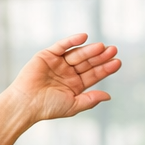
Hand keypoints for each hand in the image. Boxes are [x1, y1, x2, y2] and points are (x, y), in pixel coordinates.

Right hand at [4, 34, 120, 124]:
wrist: (26, 103)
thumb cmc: (48, 108)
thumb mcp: (73, 105)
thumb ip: (90, 100)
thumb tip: (108, 96)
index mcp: (75, 85)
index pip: (94, 75)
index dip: (105, 68)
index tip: (117, 62)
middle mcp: (68, 73)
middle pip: (88, 63)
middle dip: (100, 57)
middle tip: (113, 50)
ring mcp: (58, 63)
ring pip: (77, 54)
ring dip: (89, 50)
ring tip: (102, 47)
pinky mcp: (48, 55)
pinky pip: (62, 46)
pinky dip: (72, 41)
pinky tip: (84, 37)